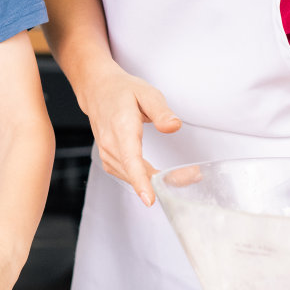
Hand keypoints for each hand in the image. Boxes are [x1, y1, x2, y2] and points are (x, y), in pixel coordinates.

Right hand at [77, 60, 179, 206]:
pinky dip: (145, 179)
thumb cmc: (122, 91)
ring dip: (157, 181)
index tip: (149, 199)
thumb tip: (173, 127)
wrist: (97, 91)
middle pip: (137, 173)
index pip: (130, 159)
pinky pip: (128, 176)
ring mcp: (107, 154)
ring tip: (184, 175)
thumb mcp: (146, 93)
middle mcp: (111, 144)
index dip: (140, 181)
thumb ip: (161, 111)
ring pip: (133, 177)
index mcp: (122, 128)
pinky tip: (161, 176)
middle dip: (165, 180)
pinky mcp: (109, 160)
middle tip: (193, 175)